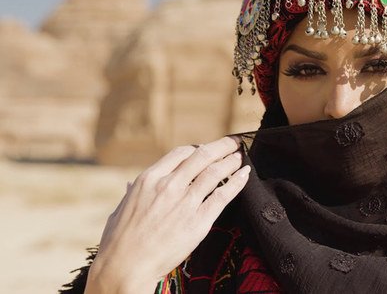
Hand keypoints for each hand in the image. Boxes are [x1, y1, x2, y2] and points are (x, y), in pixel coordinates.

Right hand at [85, 137, 249, 293]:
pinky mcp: (199, 220)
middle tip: (234, 142)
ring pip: (215, 172)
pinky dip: (237, 182)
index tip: (207, 149)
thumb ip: (131, 193)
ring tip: (240, 156)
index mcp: (150, 179)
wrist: (126, 267)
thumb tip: (131, 185)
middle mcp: (169, 185)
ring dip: (232, 161)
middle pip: (203, 156)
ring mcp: (185, 202)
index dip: (198, 148)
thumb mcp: (120, 208)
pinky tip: (245, 175)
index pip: (181, 153)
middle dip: (222, 146)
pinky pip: (223, 195)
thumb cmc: (118, 241)